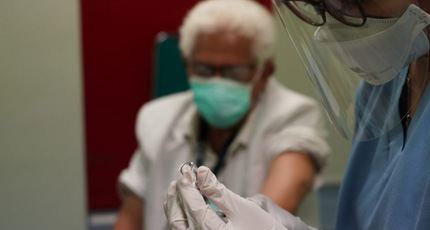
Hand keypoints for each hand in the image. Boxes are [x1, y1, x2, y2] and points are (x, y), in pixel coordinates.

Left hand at [165, 165, 311, 229]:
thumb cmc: (261, 229)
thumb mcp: (241, 207)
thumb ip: (218, 191)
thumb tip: (201, 172)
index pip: (192, 207)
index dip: (187, 187)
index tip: (185, 171)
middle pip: (180, 217)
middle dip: (178, 195)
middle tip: (181, 176)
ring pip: (178, 226)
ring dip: (175, 205)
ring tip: (177, 187)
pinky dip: (180, 216)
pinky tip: (182, 204)